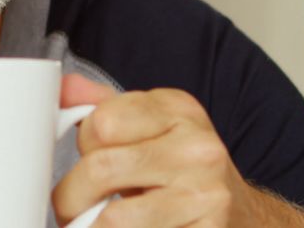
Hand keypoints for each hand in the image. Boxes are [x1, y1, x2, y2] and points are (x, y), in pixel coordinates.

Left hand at [53, 75, 252, 226]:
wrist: (240, 212)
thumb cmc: (183, 169)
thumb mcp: (150, 126)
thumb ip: (105, 108)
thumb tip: (63, 88)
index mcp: (178, 109)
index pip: (101, 122)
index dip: (83, 145)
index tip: (87, 158)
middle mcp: (197, 148)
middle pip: (100, 169)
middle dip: (70, 197)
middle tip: (69, 209)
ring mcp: (205, 195)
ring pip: (114, 220)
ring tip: (91, 226)